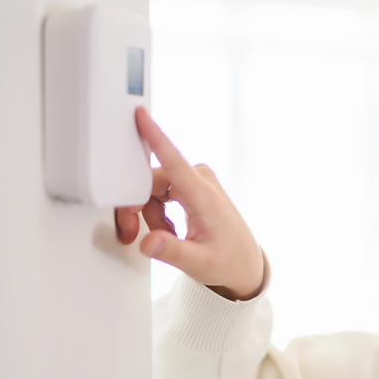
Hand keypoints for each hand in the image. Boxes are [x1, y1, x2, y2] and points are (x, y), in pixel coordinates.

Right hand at [115, 107, 263, 299]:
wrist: (244, 262)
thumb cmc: (227, 260)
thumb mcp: (200, 264)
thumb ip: (172, 252)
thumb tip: (148, 243)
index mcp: (203, 195)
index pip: (173, 161)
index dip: (155, 136)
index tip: (141, 115)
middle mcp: (200, 180)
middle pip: (150, 182)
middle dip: (137, 209)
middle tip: (134, 235)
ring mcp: (196, 180)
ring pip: (152, 189)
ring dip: (150, 215)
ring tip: (166, 237)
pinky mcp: (192, 184)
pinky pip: (160, 192)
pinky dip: (157, 213)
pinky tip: (171, 230)